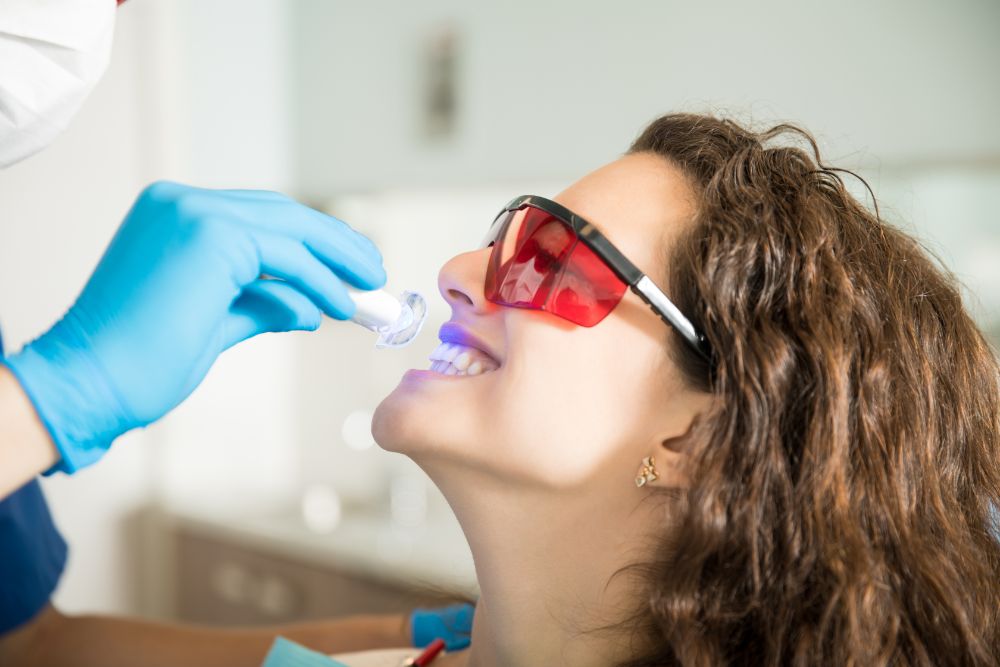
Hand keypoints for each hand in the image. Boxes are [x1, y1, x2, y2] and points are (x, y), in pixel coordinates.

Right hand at [5, 181, 384, 472]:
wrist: (91, 383)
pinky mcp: (209, 236)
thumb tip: (307, 306)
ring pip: (291, 230)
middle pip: (283, 215)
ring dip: (337, 262)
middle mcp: (182, 203)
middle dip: (335, 245)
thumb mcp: (214, 320)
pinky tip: (341, 305)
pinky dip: (320, 281)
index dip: (312, 242)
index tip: (349, 269)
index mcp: (175, 214)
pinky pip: (287, 257)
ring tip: (369, 292)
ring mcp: (193, 213)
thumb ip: (259, 302)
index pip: (262, 220)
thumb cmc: (141, 359)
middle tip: (372, 273)